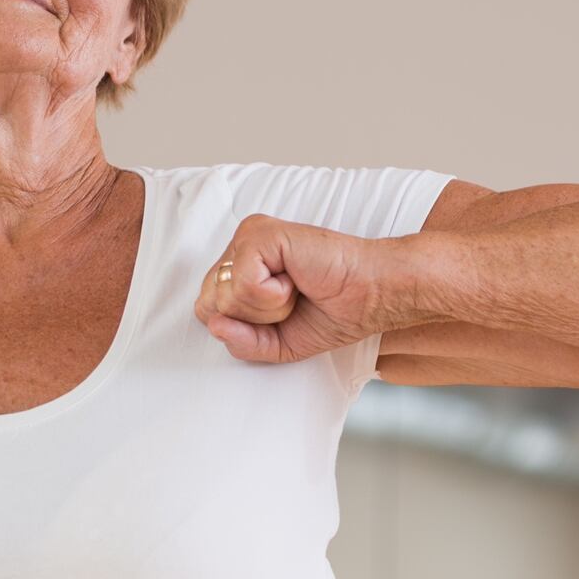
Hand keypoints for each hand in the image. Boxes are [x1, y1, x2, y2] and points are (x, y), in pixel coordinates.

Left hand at [193, 215, 400, 363]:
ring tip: (296, 290)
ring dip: (266, 309)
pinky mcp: (261, 233)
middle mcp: (239, 247)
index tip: (283, 314)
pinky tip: (296, 280)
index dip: (244, 327)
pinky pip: (243, 285)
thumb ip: (242, 342)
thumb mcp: (278, 345)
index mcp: (239, 268)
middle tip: (291, 302)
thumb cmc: (333, 312)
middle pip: (208, 305)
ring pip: (224, 297)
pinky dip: (273, 297)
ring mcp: (249, 236)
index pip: (207, 311)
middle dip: (252, 320)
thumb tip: (214, 325)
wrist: (371, 296)